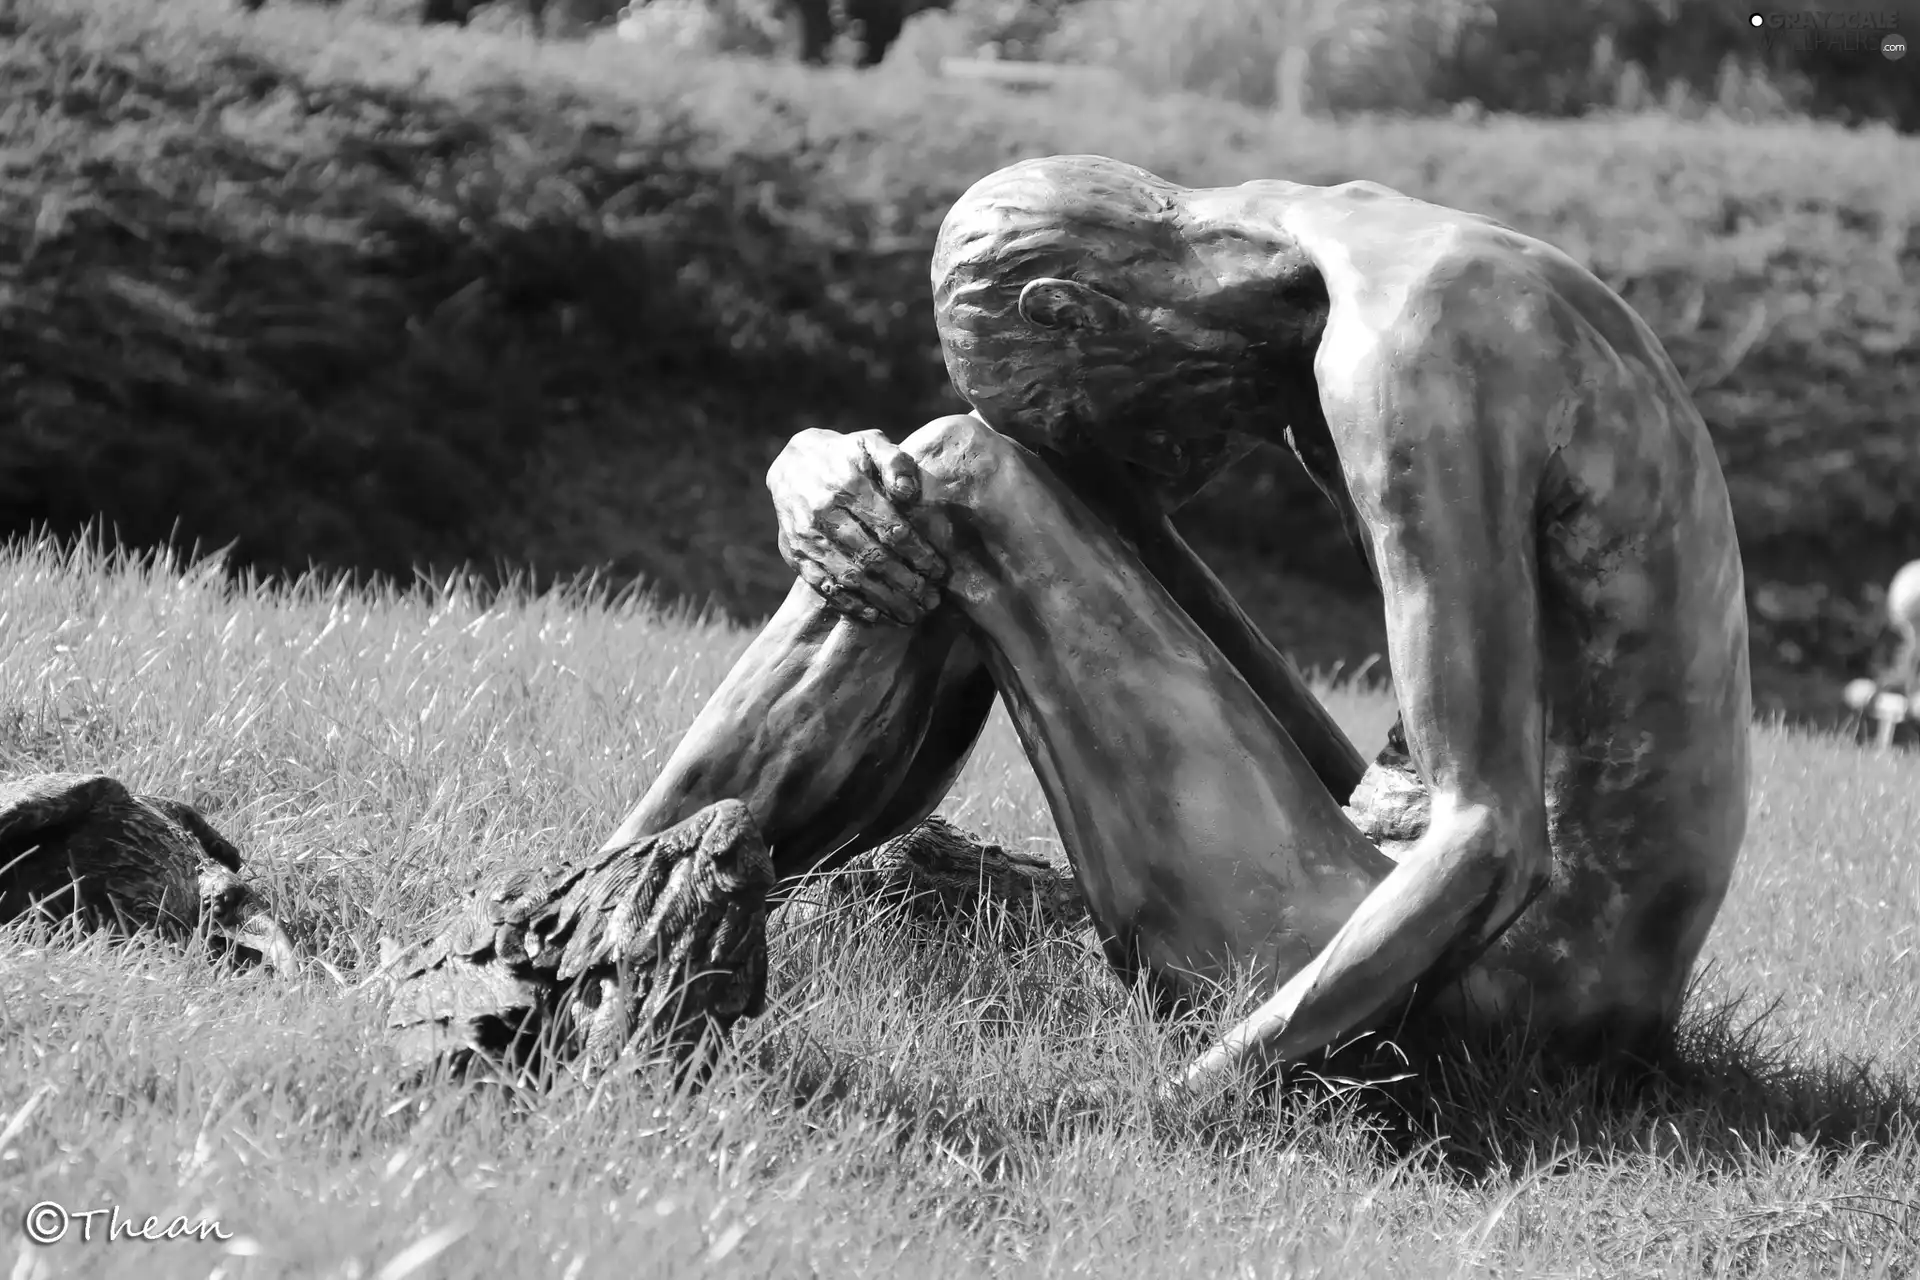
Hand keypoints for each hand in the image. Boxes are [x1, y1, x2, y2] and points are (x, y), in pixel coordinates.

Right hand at [768, 428, 947, 624]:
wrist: (791, 464)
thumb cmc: (845, 456)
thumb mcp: (871, 443)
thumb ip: (895, 462)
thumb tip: (910, 492)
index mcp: (848, 484)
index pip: (890, 528)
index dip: (918, 553)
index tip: (940, 571)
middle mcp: (824, 513)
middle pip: (871, 557)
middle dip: (905, 583)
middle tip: (931, 600)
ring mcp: (806, 536)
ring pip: (849, 576)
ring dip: (883, 599)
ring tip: (911, 615)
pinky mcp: (795, 554)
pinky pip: (823, 585)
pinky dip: (850, 604)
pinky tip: (875, 614)